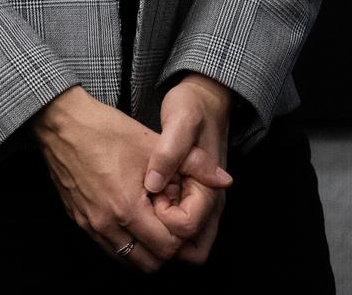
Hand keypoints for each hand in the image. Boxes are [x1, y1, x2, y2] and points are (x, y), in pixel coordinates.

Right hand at [29, 86, 232, 274]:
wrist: (62, 124)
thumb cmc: (106, 129)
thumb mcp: (153, 142)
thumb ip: (194, 163)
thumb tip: (225, 180)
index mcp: (127, 207)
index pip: (168, 248)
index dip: (181, 233)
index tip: (179, 210)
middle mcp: (107, 225)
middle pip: (151, 263)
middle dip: (167, 245)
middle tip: (169, 217)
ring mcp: (90, 226)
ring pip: (129, 260)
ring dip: (146, 247)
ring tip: (151, 216)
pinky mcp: (79, 222)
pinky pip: (110, 249)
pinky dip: (126, 241)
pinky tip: (131, 214)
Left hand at [144, 73, 234, 264]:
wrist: (205, 99)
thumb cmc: (193, 109)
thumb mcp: (181, 121)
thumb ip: (170, 152)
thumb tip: (153, 184)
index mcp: (209, 190)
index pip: (185, 230)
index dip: (162, 217)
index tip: (150, 191)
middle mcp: (209, 207)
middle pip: (187, 251)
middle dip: (162, 235)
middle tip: (146, 204)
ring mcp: (201, 207)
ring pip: (180, 247)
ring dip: (158, 234)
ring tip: (143, 203)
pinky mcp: (190, 202)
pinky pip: (175, 233)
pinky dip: (157, 226)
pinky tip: (142, 199)